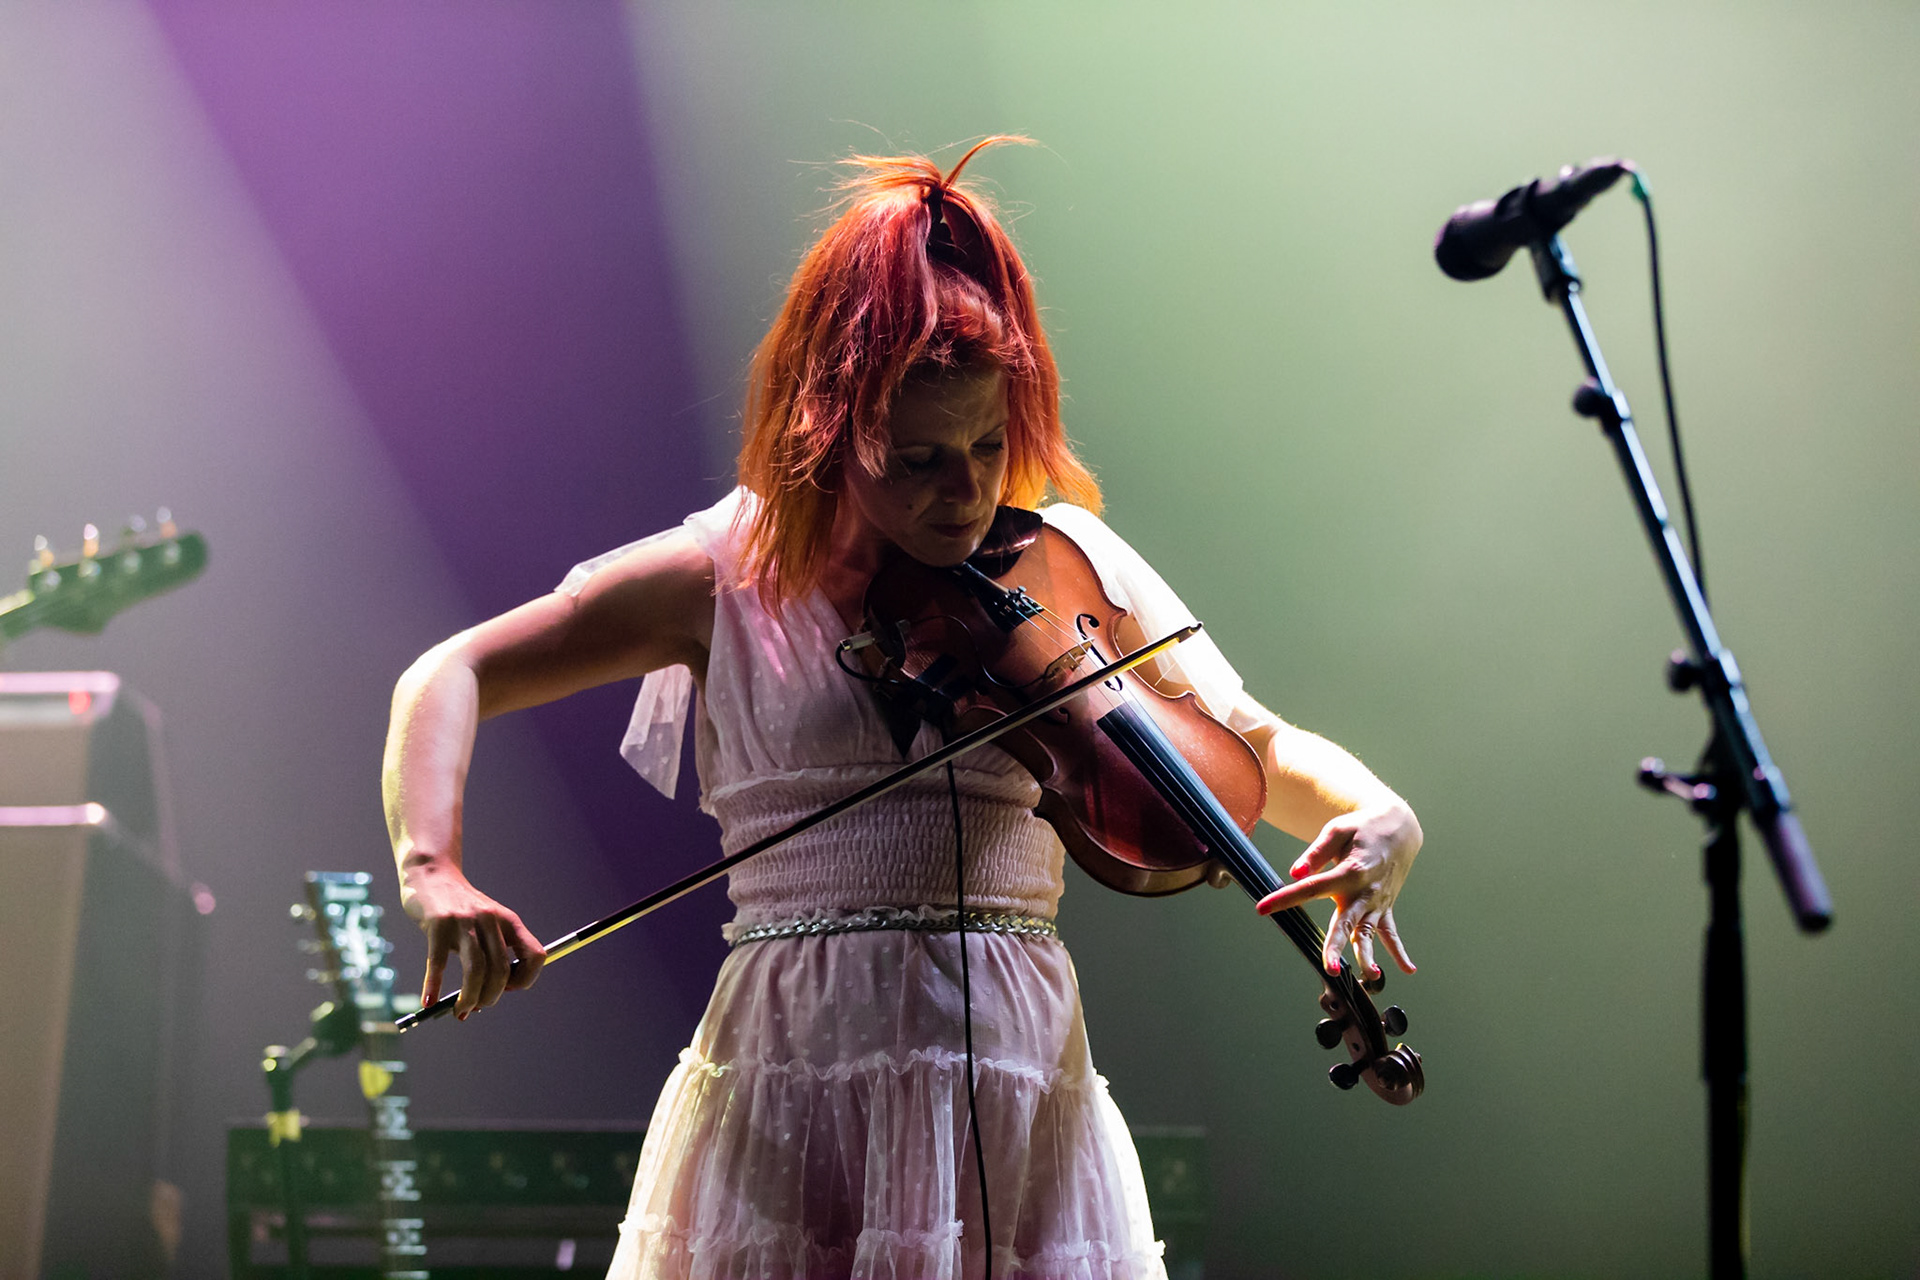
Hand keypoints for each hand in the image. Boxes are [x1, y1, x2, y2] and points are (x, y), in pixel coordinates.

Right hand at [400, 861, 545, 1018]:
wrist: (432, 875)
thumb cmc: (461, 908)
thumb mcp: (487, 924)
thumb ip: (491, 953)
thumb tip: (485, 998)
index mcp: (510, 921)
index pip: (536, 956)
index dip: (525, 979)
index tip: (507, 989)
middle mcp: (491, 920)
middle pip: (501, 971)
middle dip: (490, 997)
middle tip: (475, 1008)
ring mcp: (465, 921)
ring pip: (475, 971)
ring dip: (469, 999)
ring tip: (460, 1011)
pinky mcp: (438, 923)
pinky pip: (438, 962)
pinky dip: (433, 986)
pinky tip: (429, 1001)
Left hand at [1254, 801, 1420, 979]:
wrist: (1399, 828)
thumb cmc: (1362, 828)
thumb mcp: (1337, 830)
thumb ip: (1316, 852)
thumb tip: (1295, 872)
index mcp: (1349, 871)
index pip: (1311, 888)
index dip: (1285, 898)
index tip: (1262, 909)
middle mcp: (1364, 892)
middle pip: (1345, 923)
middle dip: (1336, 946)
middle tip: (1330, 969)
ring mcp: (1376, 903)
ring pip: (1369, 934)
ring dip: (1369, 956)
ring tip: (1370, 976)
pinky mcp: (1385, 908)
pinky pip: (1391, 933)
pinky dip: (1400, 952)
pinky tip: (1408, 969)